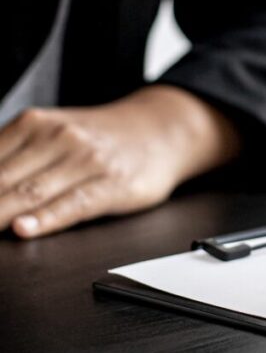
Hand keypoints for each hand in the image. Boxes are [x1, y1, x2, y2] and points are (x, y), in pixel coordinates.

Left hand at [0, 86, 239, 237]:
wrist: (162, 129)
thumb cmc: (101, 138)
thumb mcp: (53, 133)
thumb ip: (12, 156)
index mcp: (36, 122)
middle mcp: (60, 137)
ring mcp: (87, 160)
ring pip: (28, 194)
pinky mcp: (112, 184)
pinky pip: (72, 204)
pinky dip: (45, 219)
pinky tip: (23, 229)